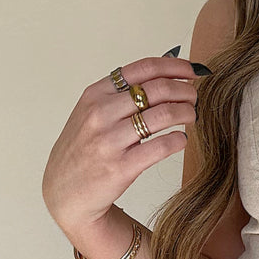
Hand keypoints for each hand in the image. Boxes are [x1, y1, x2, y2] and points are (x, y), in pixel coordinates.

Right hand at [41, 53, 199, 240]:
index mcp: (95, 94)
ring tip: (191, 116)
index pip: (143, 69)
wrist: (64, 191)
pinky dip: (179, 140)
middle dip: (184, 90)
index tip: (191, 71)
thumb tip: (165, 71)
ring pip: (162, 115)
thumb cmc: (83, 149)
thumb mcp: (91, 112)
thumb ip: (121, 94)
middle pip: (157, 89)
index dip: (174, 67)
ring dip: (186, 112)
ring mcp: (109, 141)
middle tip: (194, 97)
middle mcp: (100, 114)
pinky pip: (161, 146)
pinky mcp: (120, 167)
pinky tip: (181, 140)